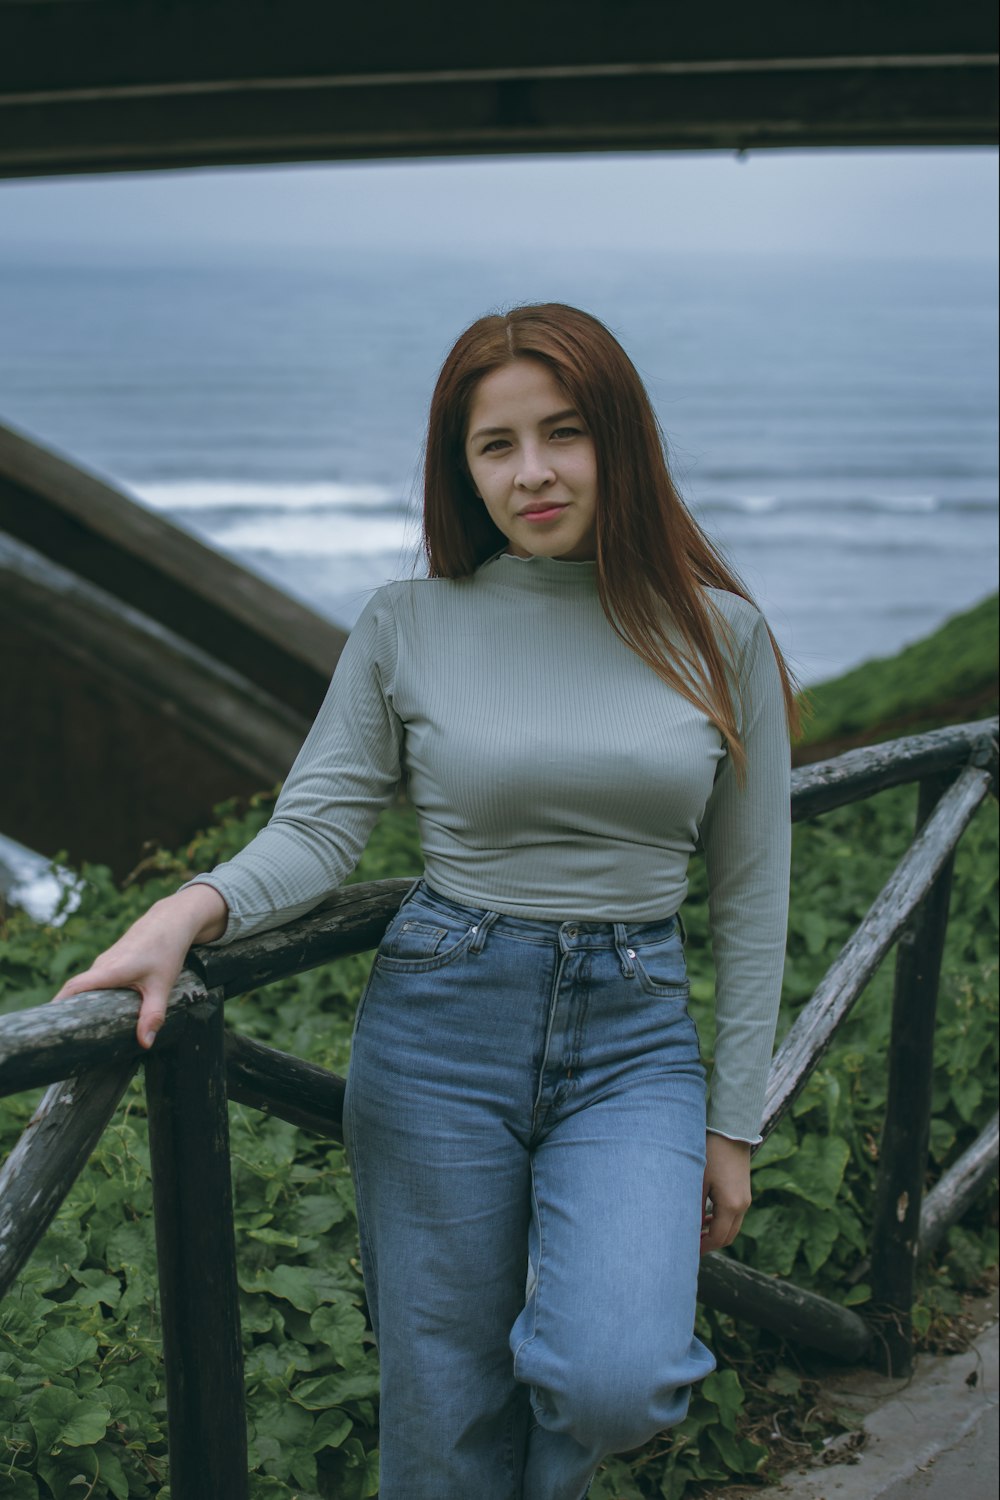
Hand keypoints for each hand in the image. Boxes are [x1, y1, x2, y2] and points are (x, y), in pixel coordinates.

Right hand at [51, 885, 228, 1049]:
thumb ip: (153, 1014)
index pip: (74, 987)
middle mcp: (102, 964)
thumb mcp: (162, 986)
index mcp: (110, 970)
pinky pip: (96, 978)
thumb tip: (146, 1043)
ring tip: (80, 1026)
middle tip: (65, 1034)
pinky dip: (94, 992)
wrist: (171, 920)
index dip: (59, 1004)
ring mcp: (106, 960)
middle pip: (76, 988)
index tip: (49, 1023)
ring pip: (88, 983)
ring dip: (82, 1001)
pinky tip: (100, 1007)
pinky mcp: (112, 958)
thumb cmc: (166, 950)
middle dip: (68, 1009)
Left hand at [700, 1132, 751, 1252]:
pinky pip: (735, 1216)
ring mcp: (745, 1199)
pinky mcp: (744, 1192)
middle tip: (692, 1246)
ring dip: (716, 1232)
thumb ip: (695, 1208)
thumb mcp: (698, 1181)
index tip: (688, 1251)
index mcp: (731, 1205)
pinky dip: (722, 1221)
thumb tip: (690, 1229)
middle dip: (711, 1244)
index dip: (703, 1247)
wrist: (731, 1132)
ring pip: (732, 1227)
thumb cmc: (711, 1154)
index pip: (718, 1238)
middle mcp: (742, 1206)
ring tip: (697, 1232)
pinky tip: (707, 1217)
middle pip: (728, 1237)